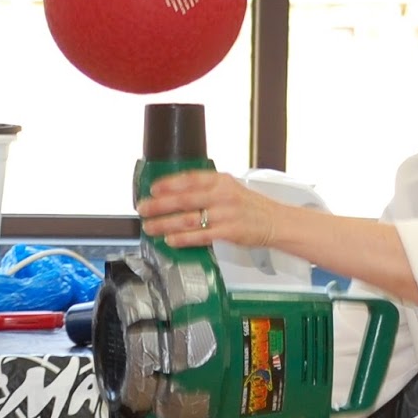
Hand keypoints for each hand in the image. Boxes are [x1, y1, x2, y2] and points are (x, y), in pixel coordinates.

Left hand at [136, 170, 281, 250]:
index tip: (152, 188)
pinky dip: (184, 238)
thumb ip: (206, 188)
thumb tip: (175, 193)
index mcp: (221, 181)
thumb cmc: (249, 206)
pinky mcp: (229, 232)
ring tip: (150, 227)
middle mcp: (222, 195)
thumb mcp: (229, 188)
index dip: (169, 183)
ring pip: (189, 219)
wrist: (275, 221)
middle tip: (143, 209)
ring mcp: (226, 214)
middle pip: (185, 199)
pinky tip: (171, 240)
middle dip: (160, 205)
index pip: (190, 178)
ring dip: (166, 224)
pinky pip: (201, 236)